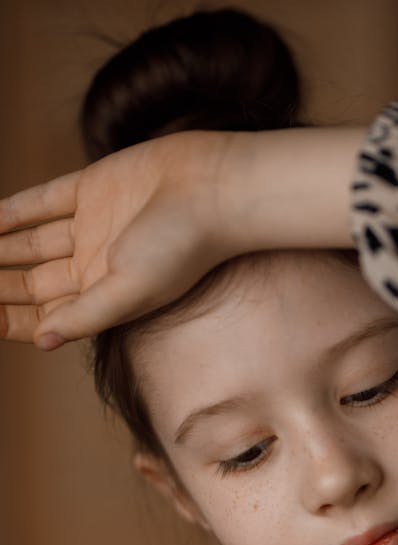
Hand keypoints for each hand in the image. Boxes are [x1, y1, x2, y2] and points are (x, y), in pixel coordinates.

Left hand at [0, 126, 361, 348]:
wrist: (214, 191)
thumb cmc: (185, 249)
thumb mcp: (131, 291)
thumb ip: (84, 316)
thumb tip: (41, 342)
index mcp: (106, 298)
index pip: (47, 316)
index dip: (12, 321)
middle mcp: (95, 265)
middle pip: (31, 281)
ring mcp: (91, 226)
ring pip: (30, 243)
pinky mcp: (92, 187)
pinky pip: (42, 201)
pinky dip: (13, 211)